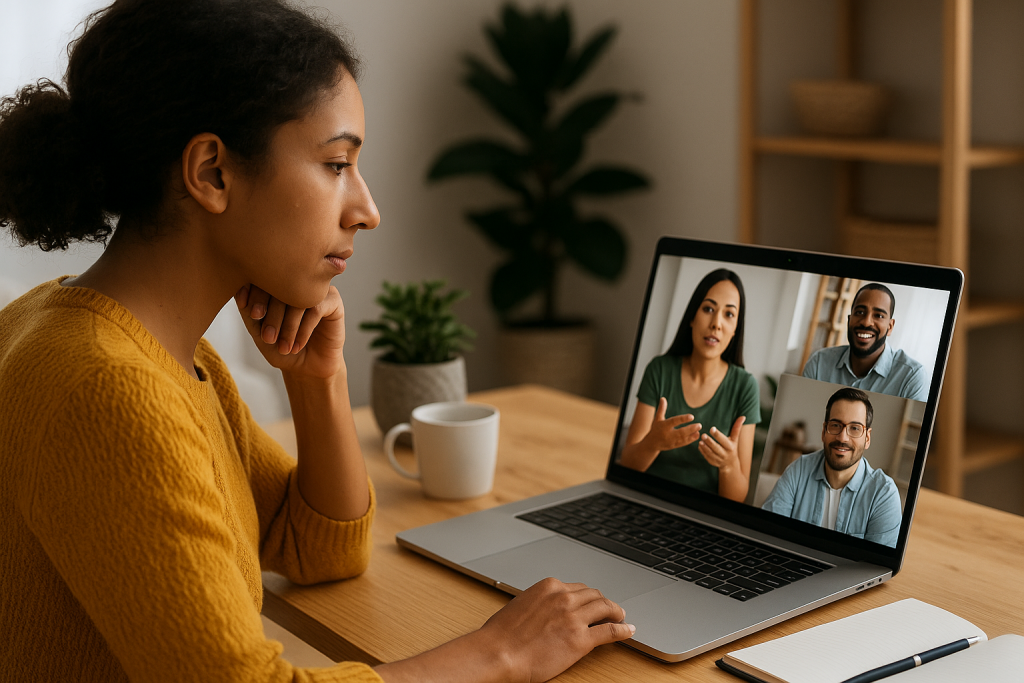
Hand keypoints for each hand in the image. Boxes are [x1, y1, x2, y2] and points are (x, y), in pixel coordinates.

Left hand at [234, 284, 345, 378]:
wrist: (306, 368)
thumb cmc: (280, 347)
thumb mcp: (259, 331)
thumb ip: (249, 312)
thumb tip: (240, 292)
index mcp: (277, 283)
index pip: (265, 277)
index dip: (257, 294)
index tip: (254, 315)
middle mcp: (297, 281)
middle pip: (282, 286)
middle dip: (272, 315)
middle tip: (268, 338)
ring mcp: (316, 289)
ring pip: (300, 299)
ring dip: (289, 326)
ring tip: (283, 347)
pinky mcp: (333, 301)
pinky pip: (317, 308)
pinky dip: (304, 329)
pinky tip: (297, 345)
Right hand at [478, 578, 634, 681]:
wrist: (498, 652)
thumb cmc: (502, 634)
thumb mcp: (522, 605)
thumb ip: (540, 603)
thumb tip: (547, 610)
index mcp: (549, 587)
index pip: (577, 587)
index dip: (588, 596)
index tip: (592, 601)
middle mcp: (564, 597)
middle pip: (594, 595)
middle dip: (604, 601)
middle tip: (610, 609)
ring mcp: (574, 618)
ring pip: (605, 608)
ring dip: (616, 611)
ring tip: (621, 617)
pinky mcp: (581, 639)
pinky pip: (610, 631)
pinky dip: (623, 630)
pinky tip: (628, 630)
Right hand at [643, 397, 701, 452]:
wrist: (652, 443)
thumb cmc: (656, 428)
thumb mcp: (657, 418)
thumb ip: (661, 409)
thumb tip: (663, 398)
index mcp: (663, 426)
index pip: (674, 421)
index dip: (683, 419)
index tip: (692, 416)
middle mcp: (667, 434)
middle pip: (680, 432)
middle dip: (690, 429)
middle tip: (699, 425)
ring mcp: (671, 441)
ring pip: (683, 439)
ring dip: (692, 435)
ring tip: (699, 431)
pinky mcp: (674, 446)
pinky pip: (683, 443)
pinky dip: (690, 440)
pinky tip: (697, 436)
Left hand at [698, 416, 745, 472]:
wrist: (731, 464)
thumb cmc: (732, 447)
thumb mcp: (735, 439)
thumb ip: (737, 428)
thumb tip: (743, 417)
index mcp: (730, 447)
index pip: (723, 440)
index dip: (718, 435)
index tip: (712, 428)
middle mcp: (725, 454)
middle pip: (716, 448)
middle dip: (710, 442)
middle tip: (703, 435)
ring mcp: (719, 459)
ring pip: (711, 454)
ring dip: (705, 448)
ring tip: (700, 441)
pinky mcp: (713, 462)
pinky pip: (707, 457)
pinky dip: (703, 452)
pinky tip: (699, 446)